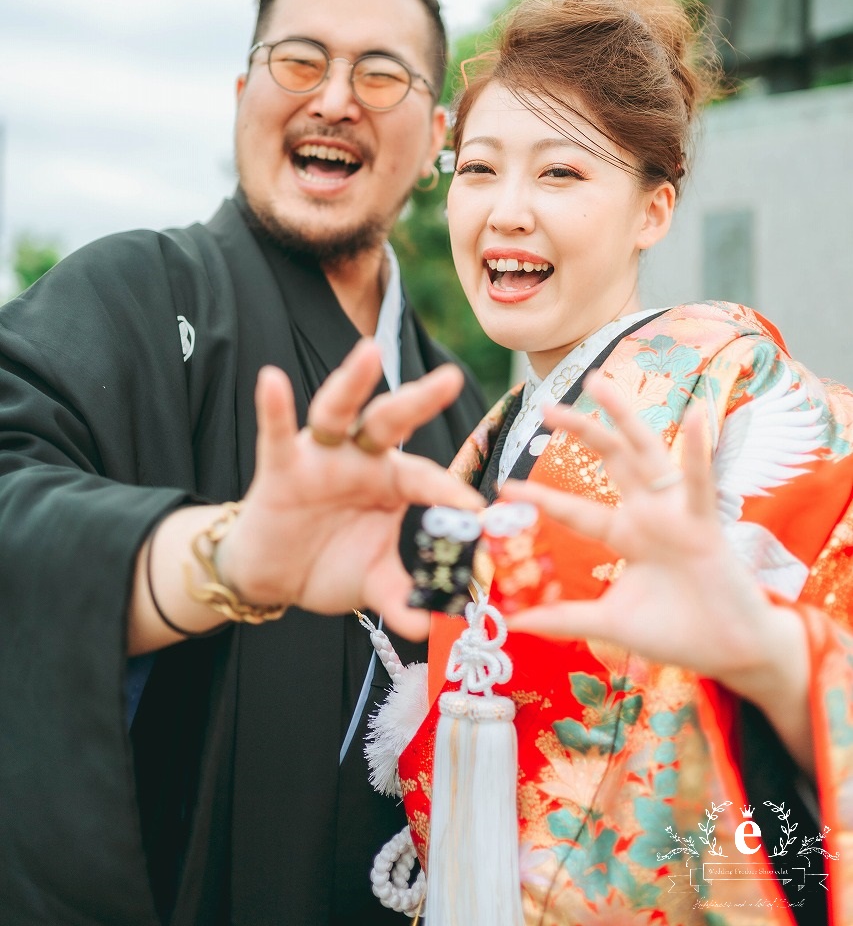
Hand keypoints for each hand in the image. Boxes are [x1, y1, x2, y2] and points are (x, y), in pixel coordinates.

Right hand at [218, 338, 481, 637]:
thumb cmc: (329, 563)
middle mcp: (361, 458)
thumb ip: (402, 597)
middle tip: (452, 378)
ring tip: (368, 353)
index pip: (427, 478)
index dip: (450, 495)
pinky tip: (272, 380)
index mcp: (393, 480)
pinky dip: (275, 407)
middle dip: (421, 399)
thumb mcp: (372, 582)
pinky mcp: (281, 466)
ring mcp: (320, 457)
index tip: (478, 512)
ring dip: (352, 383)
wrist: (272, 575)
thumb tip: (430, 627)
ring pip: (338, 412)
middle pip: (393, 421)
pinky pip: (277, 432)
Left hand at [502, 373, 811, 768]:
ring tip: (599, 383)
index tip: (504, 486)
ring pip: (646, 453)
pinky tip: (698, 414)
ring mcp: (676, 514)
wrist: (731, 653)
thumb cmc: (676, 633)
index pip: (575, 510)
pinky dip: (700, 449)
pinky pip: (700, 481)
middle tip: (544, 404)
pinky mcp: (704, 524)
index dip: (542, 497)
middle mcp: (648, 515)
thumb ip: (565, 620)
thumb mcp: (611, 623)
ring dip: (624, 416)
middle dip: (580, 430)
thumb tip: (514, 624)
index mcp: (626, 535)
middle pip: (609, 460)